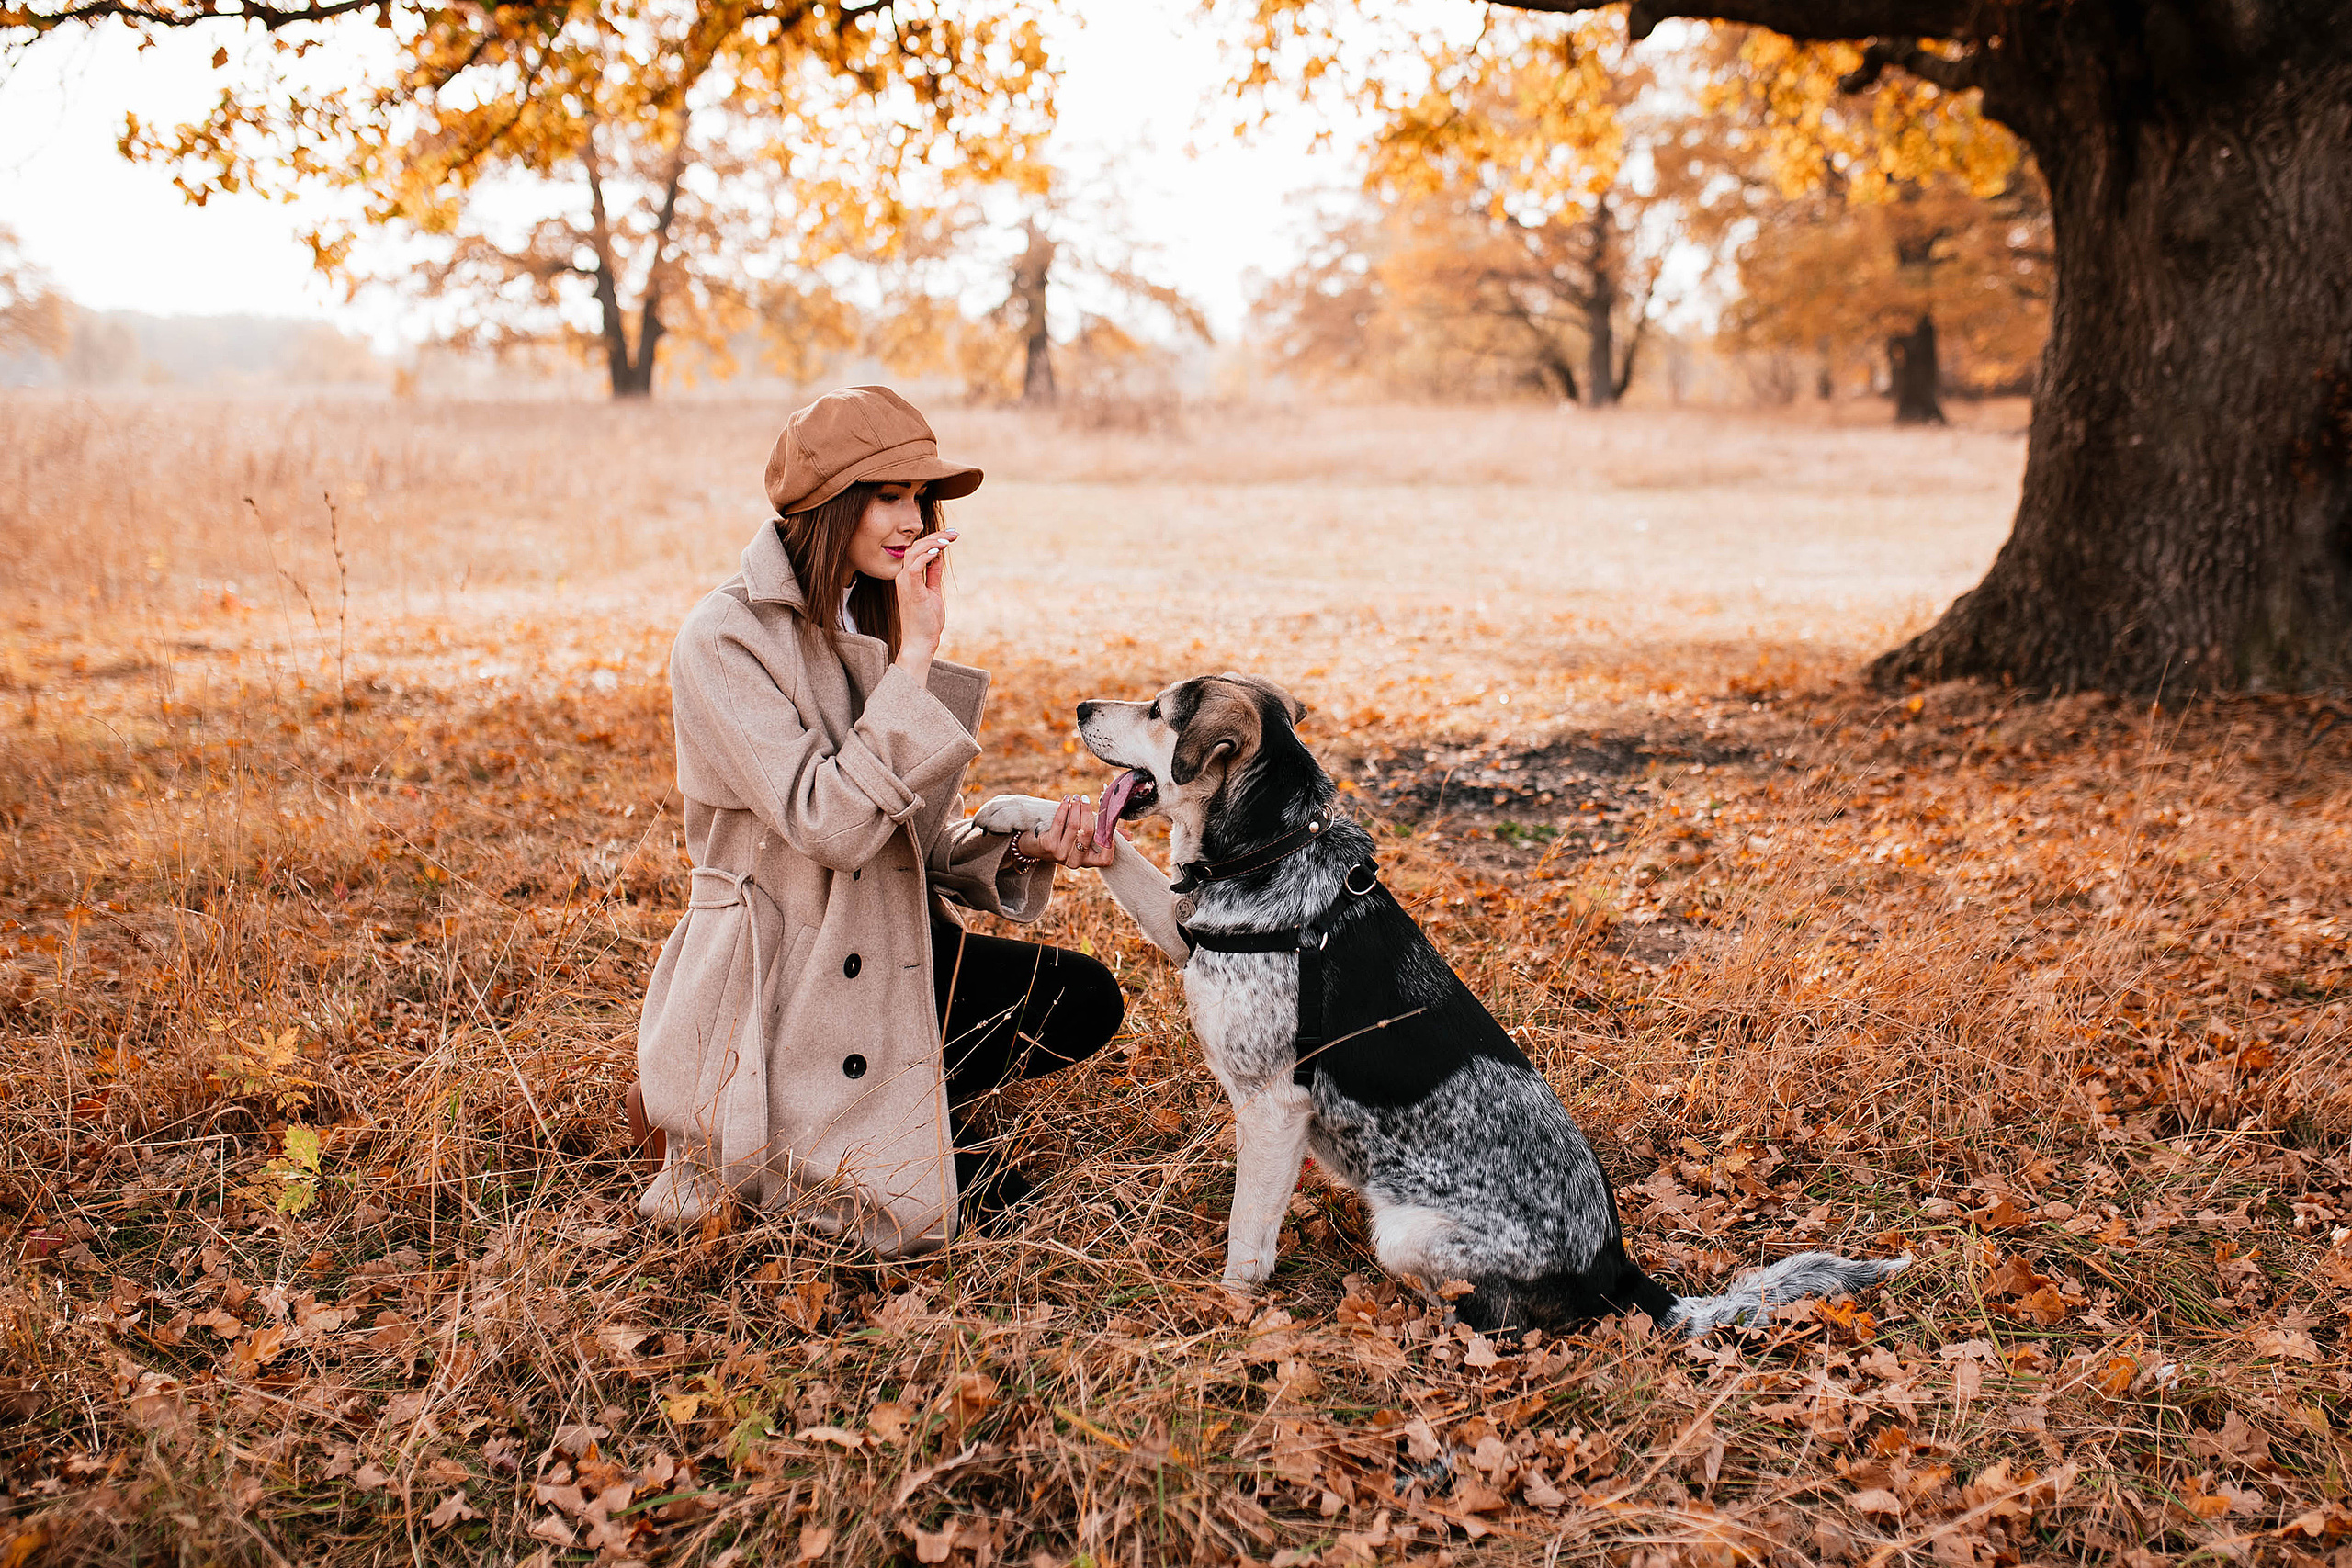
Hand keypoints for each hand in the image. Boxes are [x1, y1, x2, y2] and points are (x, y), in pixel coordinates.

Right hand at [891, 529, 955, 679]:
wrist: (920, 642)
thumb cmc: (926, 620)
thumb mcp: (933, 592)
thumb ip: (933, 574)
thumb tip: (938, 558)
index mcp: (907, 577)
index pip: (917, 549)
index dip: (933, 539)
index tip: (951, 534)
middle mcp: (903, 577)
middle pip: (915, 547)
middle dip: (935, 537)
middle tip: (954, 534)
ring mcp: (905, 584)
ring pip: (913, 553)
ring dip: (932, 543)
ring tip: (948, 540)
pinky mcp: (912, 592)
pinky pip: (914, 568)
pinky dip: (925, 557)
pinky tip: (937, 552)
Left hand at [1017, 794, 1121, 870]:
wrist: (1037, 847)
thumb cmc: (1067, 840)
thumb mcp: (1085, 840)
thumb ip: (1105, 837)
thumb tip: (1130, 837)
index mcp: (1088, 861)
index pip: (1105, 860)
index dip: (1110, 844)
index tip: (1110, 826)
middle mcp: (1075, 862)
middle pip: (1088, 834)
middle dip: (1089, 813)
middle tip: (1087, 799)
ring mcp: (1061, 854)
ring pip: (1074, 826)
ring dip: (1076, 808)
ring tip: (1077, 797)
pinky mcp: (1049, 845)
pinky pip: (1060, 822)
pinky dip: (1064, 808)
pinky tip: (1066, 800)